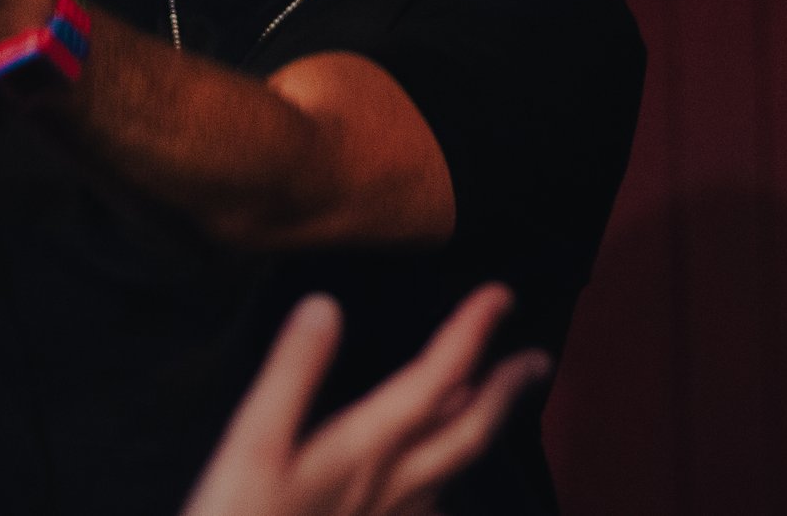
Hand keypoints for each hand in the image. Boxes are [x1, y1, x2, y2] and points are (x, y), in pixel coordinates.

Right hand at [179, 285, 550, 515]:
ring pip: (449, 476)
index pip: (433, 380)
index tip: (501, 294)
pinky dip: (438, 491)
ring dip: (477, 433)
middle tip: (537, 357)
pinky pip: (422, 514)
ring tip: (491, 405)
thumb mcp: (250, 445)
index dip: (471, 332)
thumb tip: (325, 306)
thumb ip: (290, 376)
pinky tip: (434, 496)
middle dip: (504, 390)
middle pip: (464, 434)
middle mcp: (386, 488)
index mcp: (362, 452)